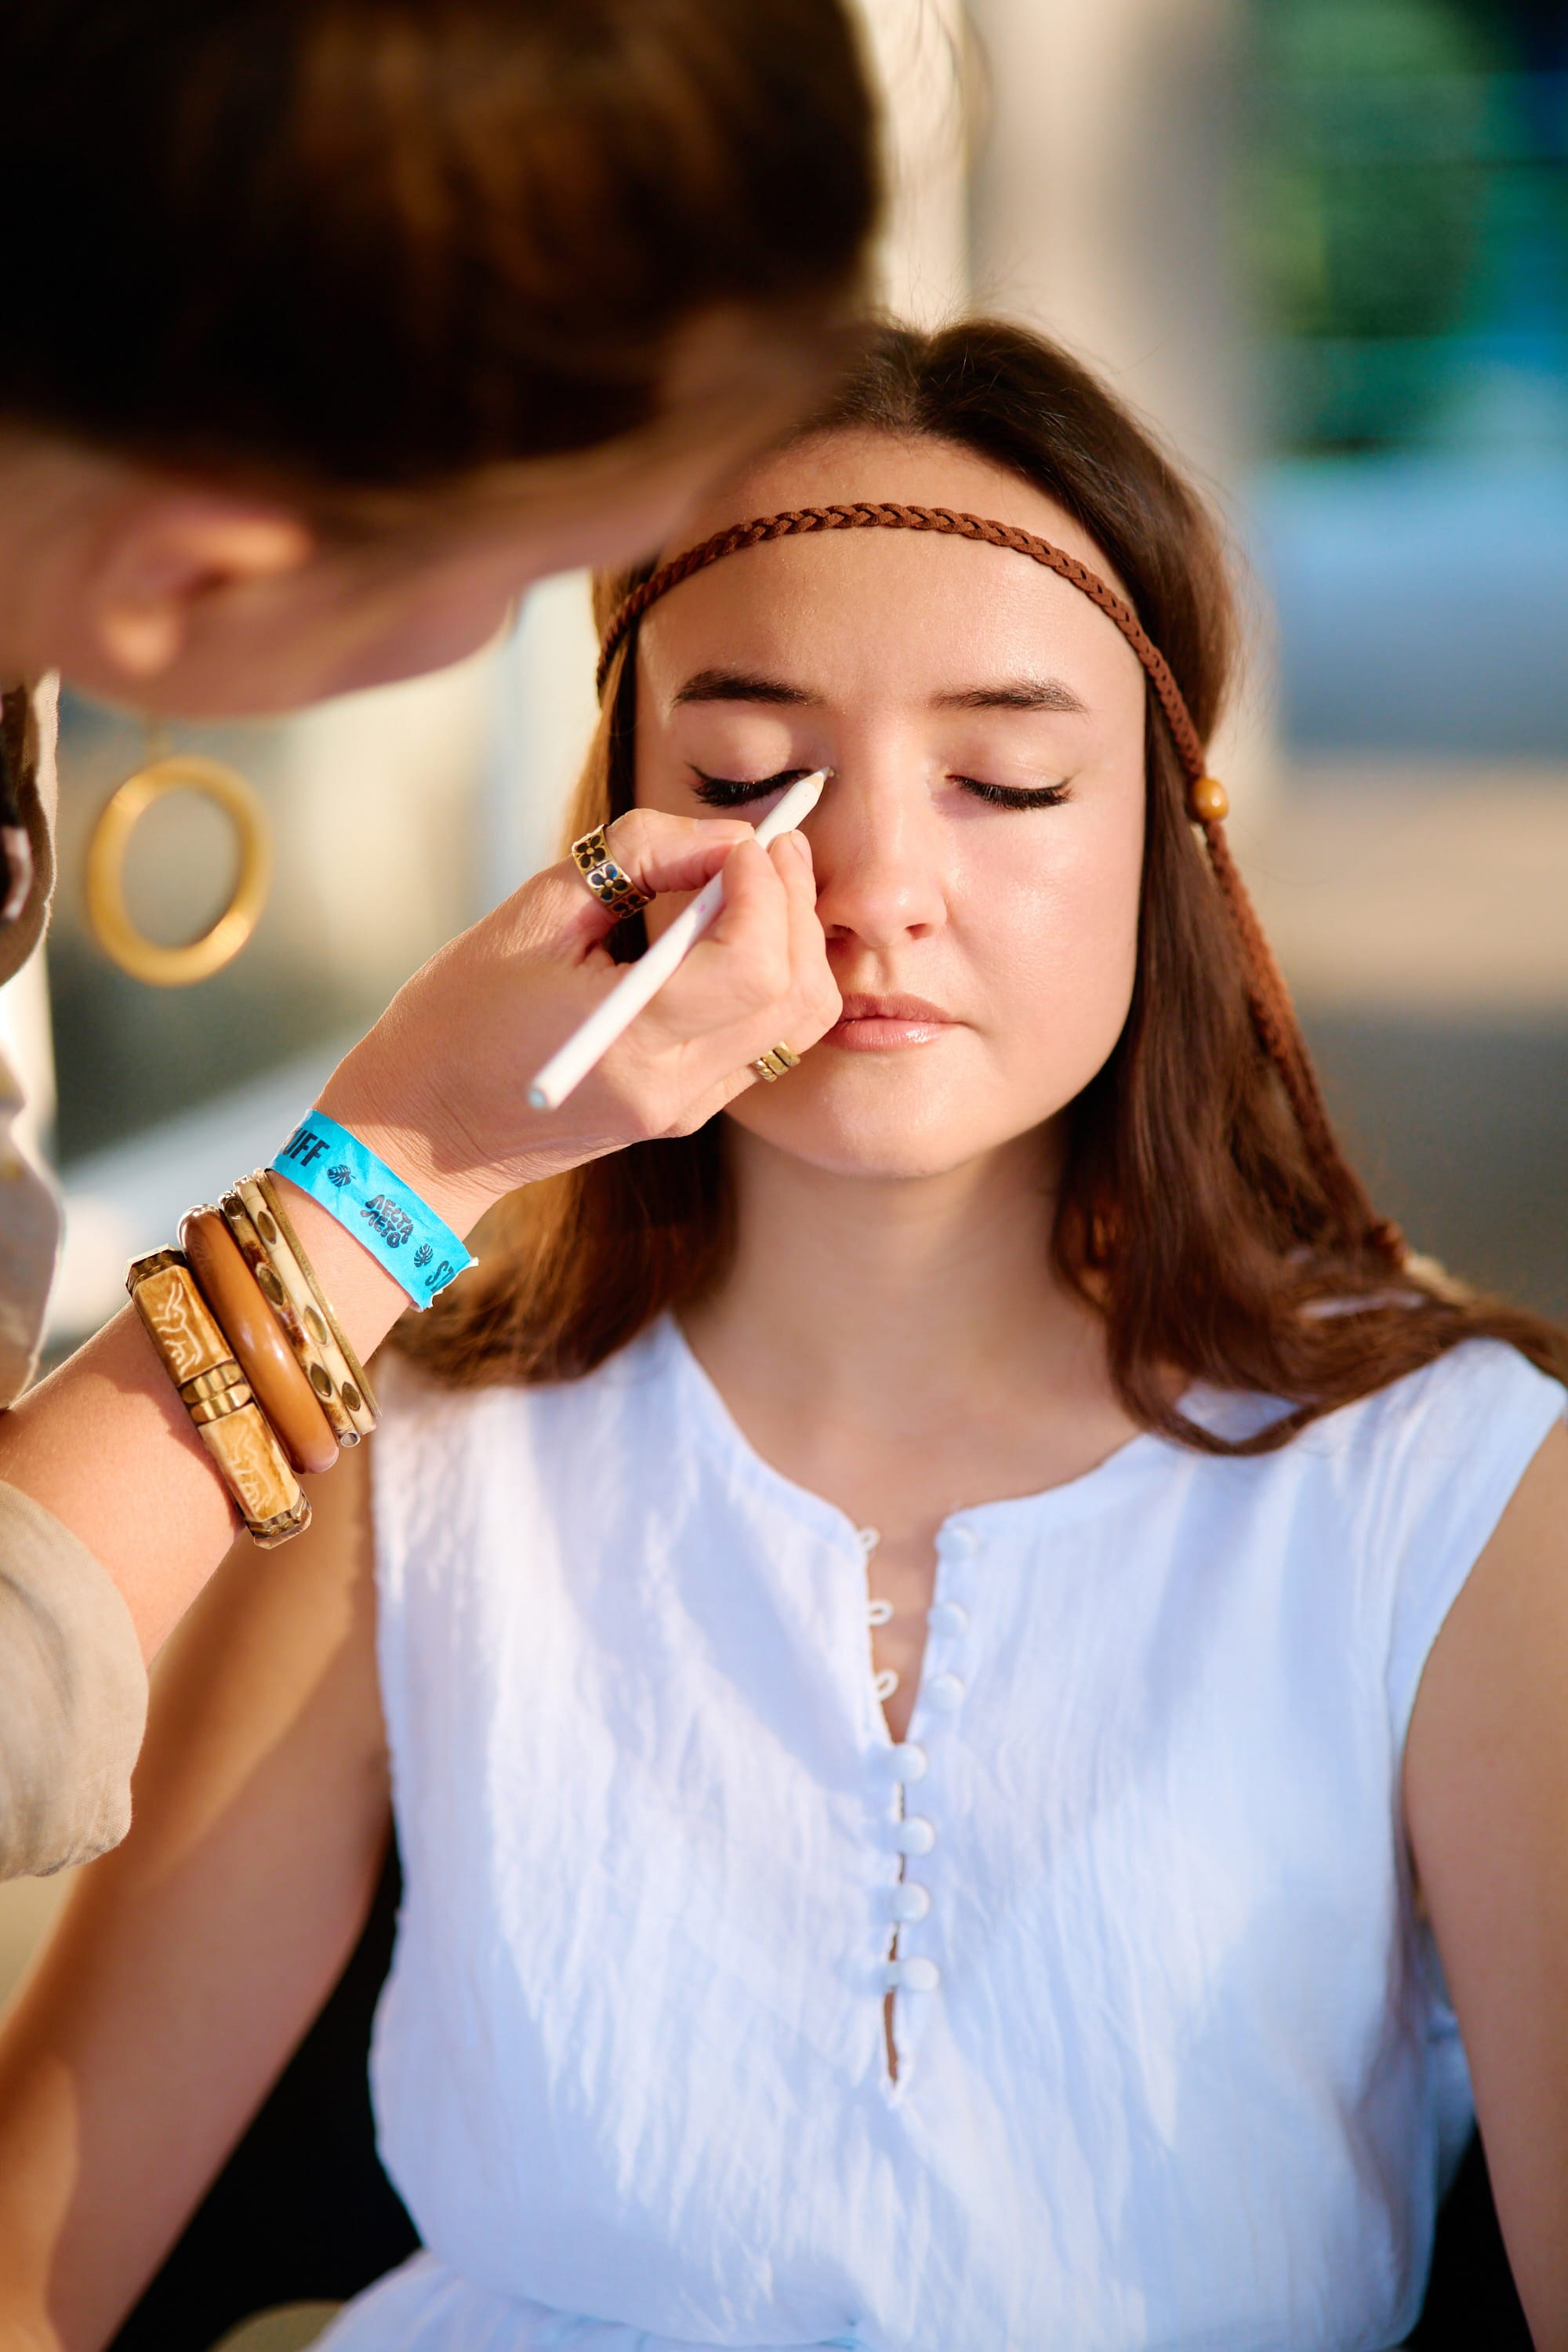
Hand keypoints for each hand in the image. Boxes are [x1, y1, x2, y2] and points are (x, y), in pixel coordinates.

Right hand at [314, 808, 838, 1234]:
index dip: (765, 889)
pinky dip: (777, 980)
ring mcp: (686, 1110)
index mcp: (626, 1041)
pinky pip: (770, 1045)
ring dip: (798, 944)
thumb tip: (723, 839)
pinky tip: (740, 933)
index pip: (753, 965)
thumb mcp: (530, 913)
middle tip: (771, 844)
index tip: (739, 841)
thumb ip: (635, 860)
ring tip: (762, 882)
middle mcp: (671, 1088)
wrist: (420, 1132)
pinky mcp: (689, 1114)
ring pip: (800, 1025)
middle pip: (796, 996)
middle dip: (796, 905)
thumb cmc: (455, 1016)